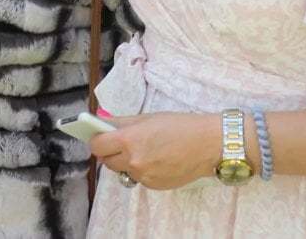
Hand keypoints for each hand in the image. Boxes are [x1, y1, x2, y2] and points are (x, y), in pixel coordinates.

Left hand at [90, 112, 219, 189]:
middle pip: (106, 161)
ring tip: (143, 150)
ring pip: (122, 170)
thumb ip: (121, 123)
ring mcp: (144, 176)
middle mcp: (134, 161)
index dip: (96, 140)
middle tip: (120, 142)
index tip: (99, 136)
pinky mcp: (155, 186)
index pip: (97, 146)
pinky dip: (141, 170)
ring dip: (125, 161)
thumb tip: (100, 122)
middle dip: (110, 151)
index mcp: (129, 140)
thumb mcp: (147, 118)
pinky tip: (156, 160)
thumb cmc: (180, 126)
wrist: (209, 145)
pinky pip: (138, 178)